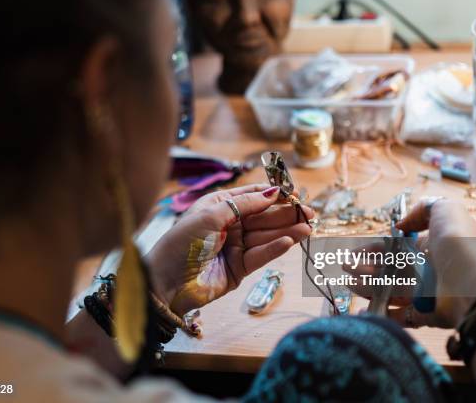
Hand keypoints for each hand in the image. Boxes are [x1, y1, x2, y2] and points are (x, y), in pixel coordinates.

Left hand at [148, 184, 312, 315]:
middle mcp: (229, 225)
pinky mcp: (239, 268)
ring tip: (308, 227)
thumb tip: (272, 193)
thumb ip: (244, 205)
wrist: (166, 282)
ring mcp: (235, 246)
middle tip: (310, 213)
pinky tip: (290, 241)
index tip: (294, 194)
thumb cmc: (182, 242)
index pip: (252, 196)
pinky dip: (275, 248)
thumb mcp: (212, 215)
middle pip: (263, 217)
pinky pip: (260, 255)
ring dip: (287, 231)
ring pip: (266, 236)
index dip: (273, 195)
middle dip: (286, 214)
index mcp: (218, 206)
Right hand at [344, 199, 475, 327]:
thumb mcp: (445, 209)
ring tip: (350, 283)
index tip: (354, 252)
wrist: (474, 281)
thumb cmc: (458, 243)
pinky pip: (401, 317)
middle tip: (346, 268)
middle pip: (388, 270)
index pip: (394, 248)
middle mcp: (425, 269)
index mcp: (428, 247)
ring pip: (390, 291)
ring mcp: (425, 294)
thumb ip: (422, 209)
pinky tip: (364, 309)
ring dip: (368, 287)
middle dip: (365, 268)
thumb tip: (402, 223)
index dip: (373, 249)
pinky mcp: (426, 315)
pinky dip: (383, 314)